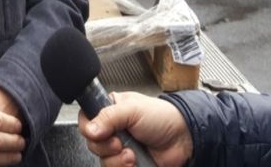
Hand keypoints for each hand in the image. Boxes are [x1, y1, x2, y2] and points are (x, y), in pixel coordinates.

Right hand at [78, 92, 192, 166]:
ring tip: (132, 154)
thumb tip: (90, 129)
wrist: (184, 140)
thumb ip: (108, 116)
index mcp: (110, 111)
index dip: (89, 129)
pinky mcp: (127, 165)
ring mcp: (119, 149)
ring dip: (117, 161)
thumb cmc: (162, 117)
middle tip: (121, 143)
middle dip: (107, 148)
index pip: (86, 120)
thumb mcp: (133, 109)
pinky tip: (136, 163)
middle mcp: (112, 130)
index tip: (102, 132)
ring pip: (103, 161)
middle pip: (92, 144)